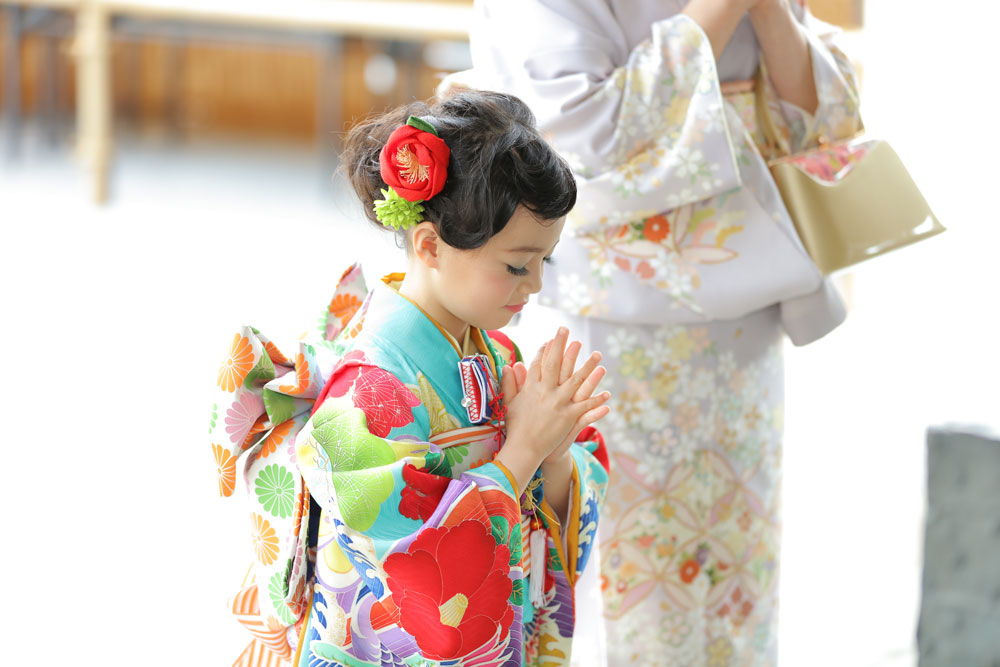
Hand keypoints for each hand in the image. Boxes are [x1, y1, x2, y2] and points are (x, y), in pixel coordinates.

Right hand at [495, 328, 609, 490]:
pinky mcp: (568, 417)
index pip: (538, 363)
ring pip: (576, 381)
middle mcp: (545, 392)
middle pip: (555, 364)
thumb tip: (510, 365)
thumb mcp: (509, 402)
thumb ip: (510, 383)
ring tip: (597, 354)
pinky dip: (597, 400)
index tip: (551, 338)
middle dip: (562, 346)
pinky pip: (586, 406)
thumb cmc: (515, 426)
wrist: (523, 448)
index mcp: (531, 388)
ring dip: (588, 367)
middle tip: (567, 330)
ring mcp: (558, 403)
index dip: (545, 349)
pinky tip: (608, 394)